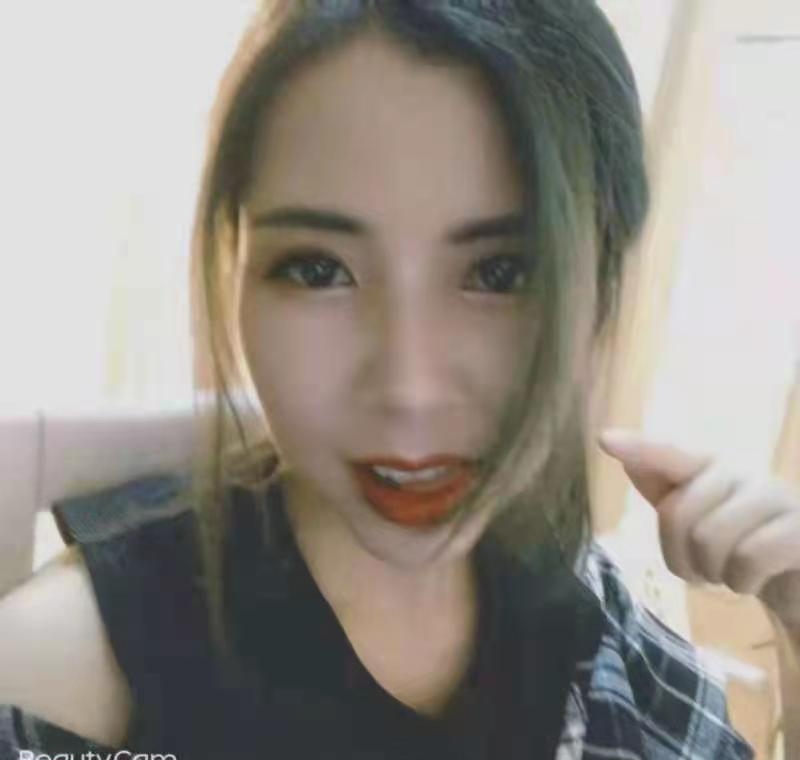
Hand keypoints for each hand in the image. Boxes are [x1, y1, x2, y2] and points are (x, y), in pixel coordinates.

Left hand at [598, 429, 799, 631]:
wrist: (797, 582)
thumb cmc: (740, 547)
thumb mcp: (697, 518)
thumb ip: (665, 488)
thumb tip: (628, 459)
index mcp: (713, 468)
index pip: (671, 452)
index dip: (640, 447)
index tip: (604, 440)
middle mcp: (746, 474)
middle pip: (679, 513)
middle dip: (680, 556)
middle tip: (700, 569)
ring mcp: (779, 499)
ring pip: (710, 538)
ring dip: (712, 572)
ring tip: (728, 574)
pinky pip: (748, 558)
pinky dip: (742, 581)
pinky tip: (754, 580)